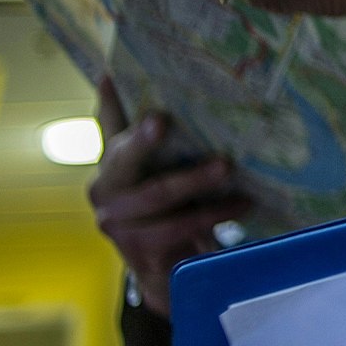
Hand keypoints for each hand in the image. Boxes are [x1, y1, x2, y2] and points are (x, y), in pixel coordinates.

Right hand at [87, 78, 251, 316]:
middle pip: (124, 158)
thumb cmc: (166, 208)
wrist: (166, 268)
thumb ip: (146, 134)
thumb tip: (128, 78)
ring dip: (196, 181)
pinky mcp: (139, 248)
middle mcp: (103, 189)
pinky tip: (241, 203)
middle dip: (142, 139)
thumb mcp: (155, 169)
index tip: (112, 77)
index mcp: (110, 163)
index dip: (109, 103)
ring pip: (158, 194)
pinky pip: (179, 226)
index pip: (107, 126)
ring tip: (229, 168)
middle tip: (163, 119)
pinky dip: (214, 213)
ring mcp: (116, 222)